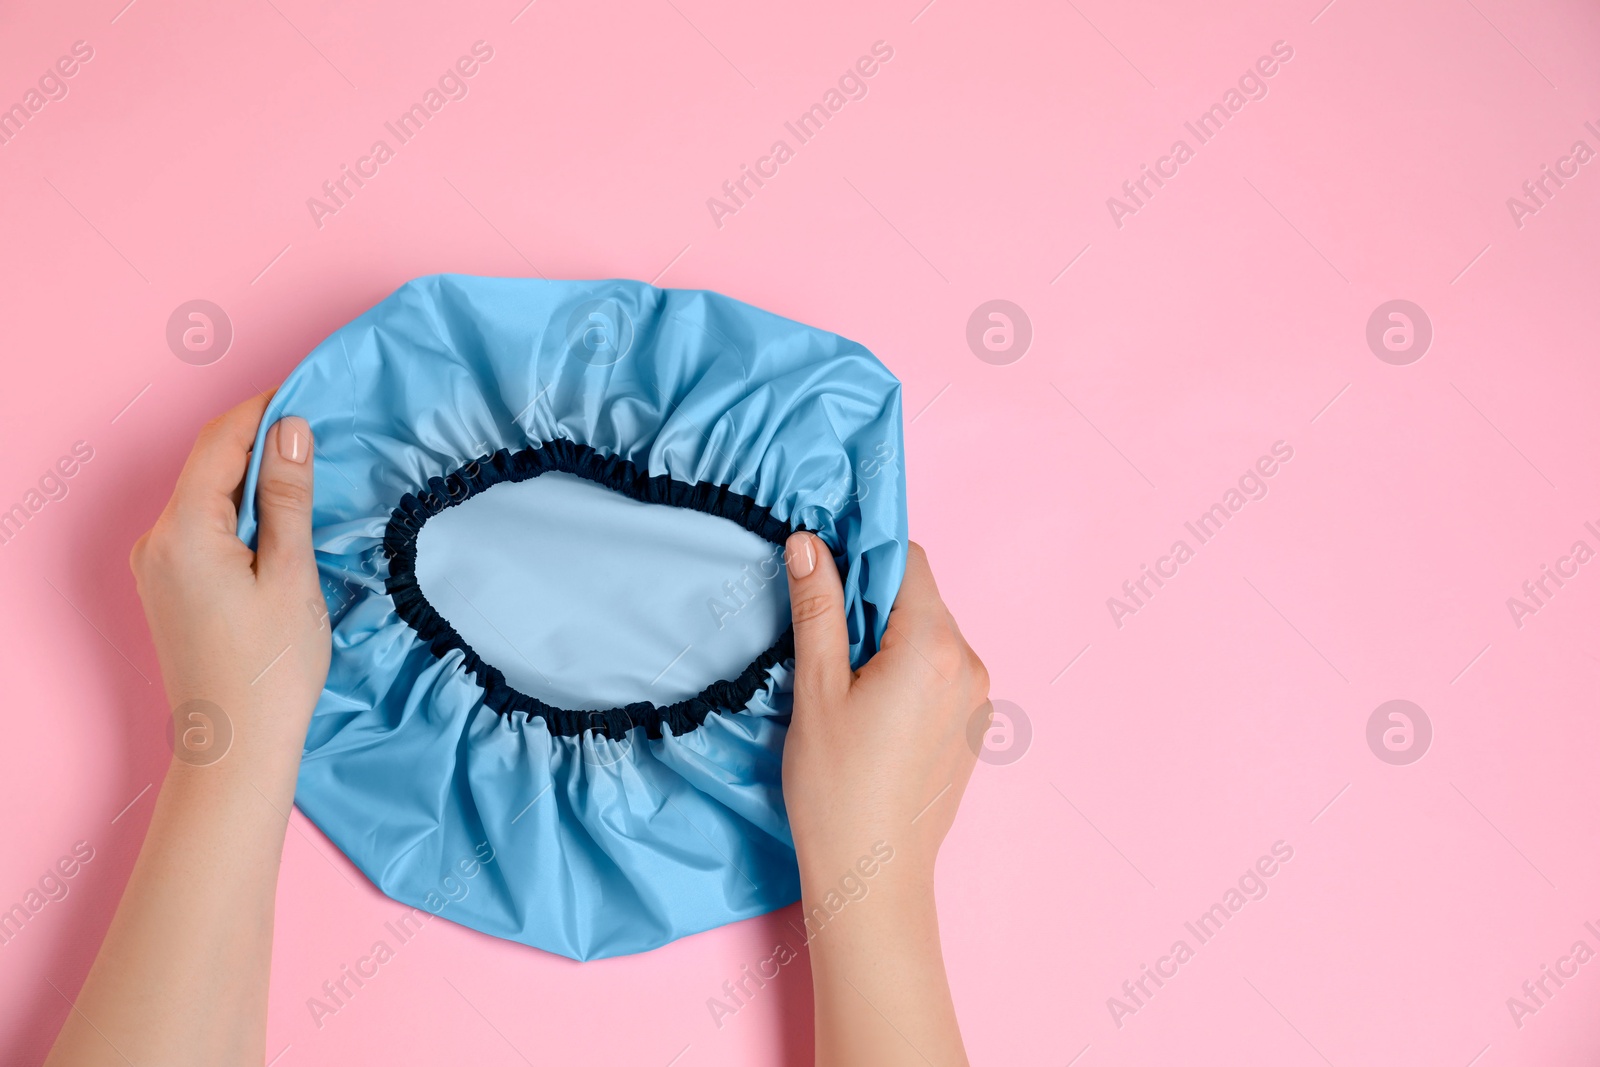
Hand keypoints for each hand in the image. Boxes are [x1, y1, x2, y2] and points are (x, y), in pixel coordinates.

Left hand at [129, 393, 329, 785]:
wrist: (234, 748)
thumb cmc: (270, 669)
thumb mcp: (292, 575)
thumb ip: (288, 498)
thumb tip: (290, 430)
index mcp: (183, 531)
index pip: (220, 442)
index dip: (264, 410)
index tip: (309, 392)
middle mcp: (156, 540)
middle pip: (208, 465)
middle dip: (260, 442)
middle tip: (320, 432)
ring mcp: (156, 565)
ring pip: (206, 496)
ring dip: (252, 479)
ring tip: (308, 476)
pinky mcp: (167, 586)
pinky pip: (202, 527)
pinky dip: (240, 512)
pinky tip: (279, 522)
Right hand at [780, 534, 986, 1065]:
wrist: (873, 878)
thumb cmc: (837, 789)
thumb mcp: (816, 689)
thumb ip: (818, 608)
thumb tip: (810, 543)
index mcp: (933, 647)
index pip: (907, 560)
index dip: (862, 555)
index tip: (823, 571)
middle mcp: (969, 664)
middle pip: (920, 597)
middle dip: (871, 603)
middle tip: (823, 641)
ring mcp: (978, 698)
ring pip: (929, 635)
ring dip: (888, 639)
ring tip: (843, 685)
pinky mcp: (973, 726)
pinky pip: (940, 672)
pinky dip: (906, 671)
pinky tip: (870, 713)